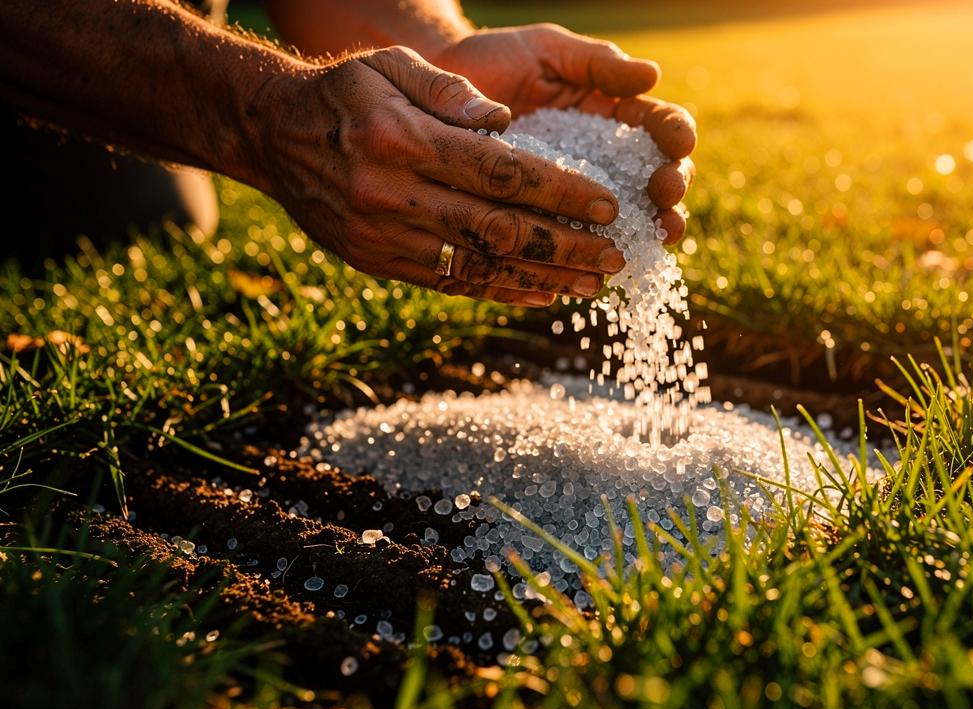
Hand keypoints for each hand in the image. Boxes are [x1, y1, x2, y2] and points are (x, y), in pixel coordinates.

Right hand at [252, 46, 626, 305]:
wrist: (273, 137)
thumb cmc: (344, 94)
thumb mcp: (388, 66)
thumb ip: (447, 89)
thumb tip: (503, 122)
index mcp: (403, 140)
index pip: (500, 173)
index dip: (560, 193)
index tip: (607, 205)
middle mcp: (392, 195)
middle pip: (497, 228)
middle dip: (565, 246)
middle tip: (616, 256)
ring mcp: (384, 237)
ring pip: (478, 267)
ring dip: (542, 279)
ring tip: (593, 287)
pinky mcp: (379, 263)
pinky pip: (450, 284)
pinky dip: (501, 290)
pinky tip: (542, 295)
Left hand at [432, 24, 696, 242]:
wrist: (434, 97)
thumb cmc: (494, 61)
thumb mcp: (546, 51)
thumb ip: (596, 62)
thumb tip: (652, 75)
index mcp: (613, 111)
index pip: (659, 125)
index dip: (676, 135)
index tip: (678, 142)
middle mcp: (605, 157)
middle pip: (657, 177)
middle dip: (671, 187)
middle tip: (667, 193)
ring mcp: (581, 193)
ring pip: (630, 217)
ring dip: (650, 228)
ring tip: (657, 236)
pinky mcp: (551, 221)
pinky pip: (581, 242)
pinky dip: (597, 253)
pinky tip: (609, 259)